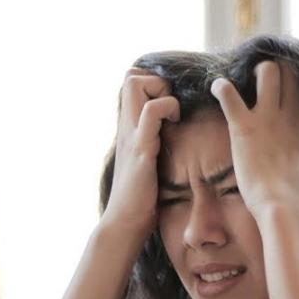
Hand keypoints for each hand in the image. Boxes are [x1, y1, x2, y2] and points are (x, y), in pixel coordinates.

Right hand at [101, 68, 179, 240]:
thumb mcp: (146, 162)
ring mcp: (131, 135)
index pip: (131, 81)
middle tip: (171, 106)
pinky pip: (150, 113)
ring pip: (135, 84)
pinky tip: (174, 125)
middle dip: (156, 81)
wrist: (125, 223)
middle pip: (131, 75)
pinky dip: (167, 109)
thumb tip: (172, 136)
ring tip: (172, 115)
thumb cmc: (140, 198)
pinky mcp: (140, 148)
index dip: (152, 82)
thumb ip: (152, 143)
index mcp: (128, 128)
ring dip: (161, 91)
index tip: (170, 103)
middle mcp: (126, 126)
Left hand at [210, 60, 298, 219]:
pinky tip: (216, 88)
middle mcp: (292, 114)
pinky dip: (220, 87)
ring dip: (256, 71)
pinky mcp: (244, 126)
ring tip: (247, 80)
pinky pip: (228, 94)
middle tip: (266, 80)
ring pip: (268, 71)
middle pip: (292, 71)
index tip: (295, 88)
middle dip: (280, 70)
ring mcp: (268, 117)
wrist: (286, 205)